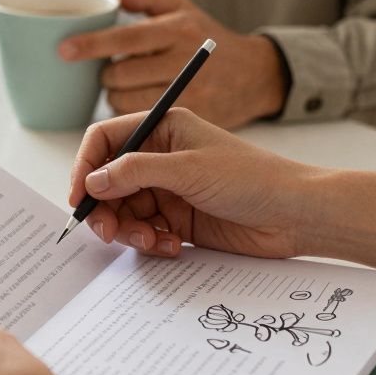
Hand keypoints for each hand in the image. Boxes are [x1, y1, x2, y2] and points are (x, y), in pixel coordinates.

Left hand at [60, 0, 287, 127]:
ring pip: (126, 101)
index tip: (63, 50)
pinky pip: (142, 120)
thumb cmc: (208, 38)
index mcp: (176, 29)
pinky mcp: (188, 119)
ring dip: (116, 96)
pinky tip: (141, 102)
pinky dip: (132, 113)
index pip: (125, 37)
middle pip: (119, 75)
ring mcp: (187, 92)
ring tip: (128, 86)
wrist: (255, 76)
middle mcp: (181, 60)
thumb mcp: (183, 9)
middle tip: (114, 72)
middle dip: (106, 76)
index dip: (91, 45)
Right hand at [69, 108, 320, 258]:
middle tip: (109, 232)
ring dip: (129, 230)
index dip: (85, 166)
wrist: (296, 215)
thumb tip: (92, 181)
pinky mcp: (178, 220)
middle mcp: (161, 157)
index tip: (79, 197)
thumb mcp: (188, 169)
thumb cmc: (252, 178)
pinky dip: (150, 242)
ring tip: (151, 241)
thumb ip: (134, 172)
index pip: (105, 140)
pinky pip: (146, 232)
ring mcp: (169, 189)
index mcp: (163, 128)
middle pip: (108, 181)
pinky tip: (172, 246)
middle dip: (105, 208)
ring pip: (124, 211)